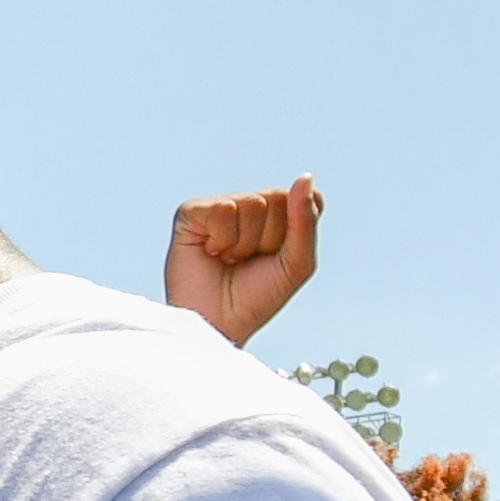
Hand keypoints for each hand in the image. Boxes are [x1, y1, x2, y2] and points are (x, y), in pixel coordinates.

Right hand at [163, 178, 324, 344]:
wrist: (218, 324)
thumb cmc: (257, 297)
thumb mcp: (297, 263)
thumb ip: (305, 219)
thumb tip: (304, 176)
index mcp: (278, 214)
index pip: (306, 198)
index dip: (296, 232)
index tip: (280, 257)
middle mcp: (250, 205)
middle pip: (279, 198)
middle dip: (270, 238)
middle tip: (250, 261)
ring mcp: (221, 206)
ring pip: (252, 203)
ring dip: (244, 243)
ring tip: (229, 260)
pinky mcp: (193, 211)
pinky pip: (223, 208)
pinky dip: (221, 239)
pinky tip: (210, 252)